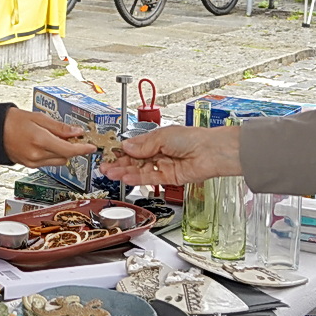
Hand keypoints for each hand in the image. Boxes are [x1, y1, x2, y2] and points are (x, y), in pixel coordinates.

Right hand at [3, 109, 90, 167]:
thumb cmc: (13, 121)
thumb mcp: (39, 117)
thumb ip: (59, 127)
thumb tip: (77, 132)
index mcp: (40, 140)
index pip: (69, 149)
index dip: (82, 149)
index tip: (91, 147)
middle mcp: (37, 154)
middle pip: (65, 156)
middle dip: (72, 147)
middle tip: (73, 136)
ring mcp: (33, 162)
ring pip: (58, 160)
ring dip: (63, 151)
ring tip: (57, 139)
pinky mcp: (30, 165)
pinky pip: (48, 162)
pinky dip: (53, 154)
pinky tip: (47, 144)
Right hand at [99, 125, 240, 185]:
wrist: (210, 152)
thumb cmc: (193, 138)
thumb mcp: (162, 136)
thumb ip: (143, 145)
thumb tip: (127, 147)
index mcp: (158, 139)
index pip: (134, 147)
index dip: (121, 151)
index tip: (109, 154)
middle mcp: (160, 153)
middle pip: (135, 160)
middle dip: (120, 163)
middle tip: (105, 167)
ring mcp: (164, 166)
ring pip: (140, 170)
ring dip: (125, 172)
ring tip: (111, 173)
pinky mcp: (169, 178)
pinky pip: (149, 179)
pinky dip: (137, 178)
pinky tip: (126, 177)